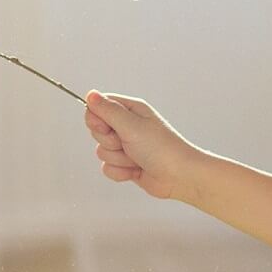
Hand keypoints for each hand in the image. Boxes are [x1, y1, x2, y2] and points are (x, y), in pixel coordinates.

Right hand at [83, 91, 200, 201]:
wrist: (180, 176)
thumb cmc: (162, 148)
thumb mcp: (132, 125)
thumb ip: (108, 110)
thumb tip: (91, 94)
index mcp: (130, 110)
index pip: (98, 108)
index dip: (97, 120)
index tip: (108, 128)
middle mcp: (127, 126)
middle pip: (97, 131)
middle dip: (110, 142)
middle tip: (128, 144)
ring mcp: (126, 146)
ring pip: (102, 152)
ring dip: (118, 159)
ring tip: (137, 158)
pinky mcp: (126, 164)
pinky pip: (108, 168)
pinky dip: (120, 172)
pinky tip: (136, 170)